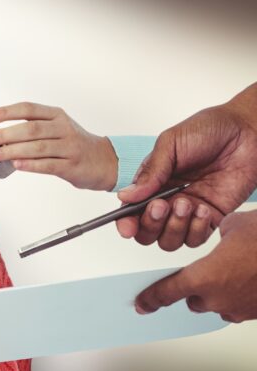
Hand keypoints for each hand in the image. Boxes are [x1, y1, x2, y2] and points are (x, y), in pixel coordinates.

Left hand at [0, 102, 117, 190]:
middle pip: (30, 128)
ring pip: (38, 147)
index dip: (5, 112)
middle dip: (4, 134)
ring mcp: (69, 146)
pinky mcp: (72, 165)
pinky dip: (31, 165)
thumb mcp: (47, 136)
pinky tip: (16, 165)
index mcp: (55, 115)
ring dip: (13, 151)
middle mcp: (63, 128)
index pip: (27, 109)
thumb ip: (16, 141)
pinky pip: (49, 164)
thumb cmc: (70, 146)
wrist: (104, 161)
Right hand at [116, 83, 256, 249]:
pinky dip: (197, 229)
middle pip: (147, 232)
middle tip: (162, 205)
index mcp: (152, 183)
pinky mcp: (212, 216)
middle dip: (151, 224)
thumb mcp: (171, 143)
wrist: (249, 131)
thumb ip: (150, 172)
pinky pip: (197, 238)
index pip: (131, 211)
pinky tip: (204, 208)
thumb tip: (126, 196)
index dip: (126, 223)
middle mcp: (167, 200)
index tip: (127, 226)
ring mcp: (189, 210)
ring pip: (170, 240)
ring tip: (186, 203)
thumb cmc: (209, 129)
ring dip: (174, 227)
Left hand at [134, 209, 256, 321]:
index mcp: (204, 277)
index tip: (142, 305)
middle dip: (196, 286)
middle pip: (193, 299)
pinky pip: (241, 306)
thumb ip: (219, 233)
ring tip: (238, 271)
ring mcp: (240, 310)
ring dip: (221, 291)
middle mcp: (218, 299)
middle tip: (209, 269)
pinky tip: (253, 278)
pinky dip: (242, 294)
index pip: (166, 292)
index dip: (151, 298)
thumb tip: (223, 234)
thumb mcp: (237, 225)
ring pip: (218, 304)